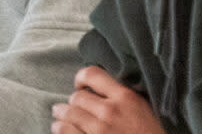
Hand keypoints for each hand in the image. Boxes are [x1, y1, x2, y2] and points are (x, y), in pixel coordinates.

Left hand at [51, 66, 165, 133]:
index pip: (92, 74)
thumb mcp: (142, 109)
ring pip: (67, 115)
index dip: (81, 78)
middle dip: (71, 102)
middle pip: (77, 97)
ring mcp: (98, 130)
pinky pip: (65, 132)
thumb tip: (99, 87)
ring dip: (61, 116)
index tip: (80, 85)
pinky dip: (60, 129)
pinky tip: (60, 129)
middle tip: (67, 107)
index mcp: (124, 97)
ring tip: (59, 117)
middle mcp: (109, 111)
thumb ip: (122, 96)